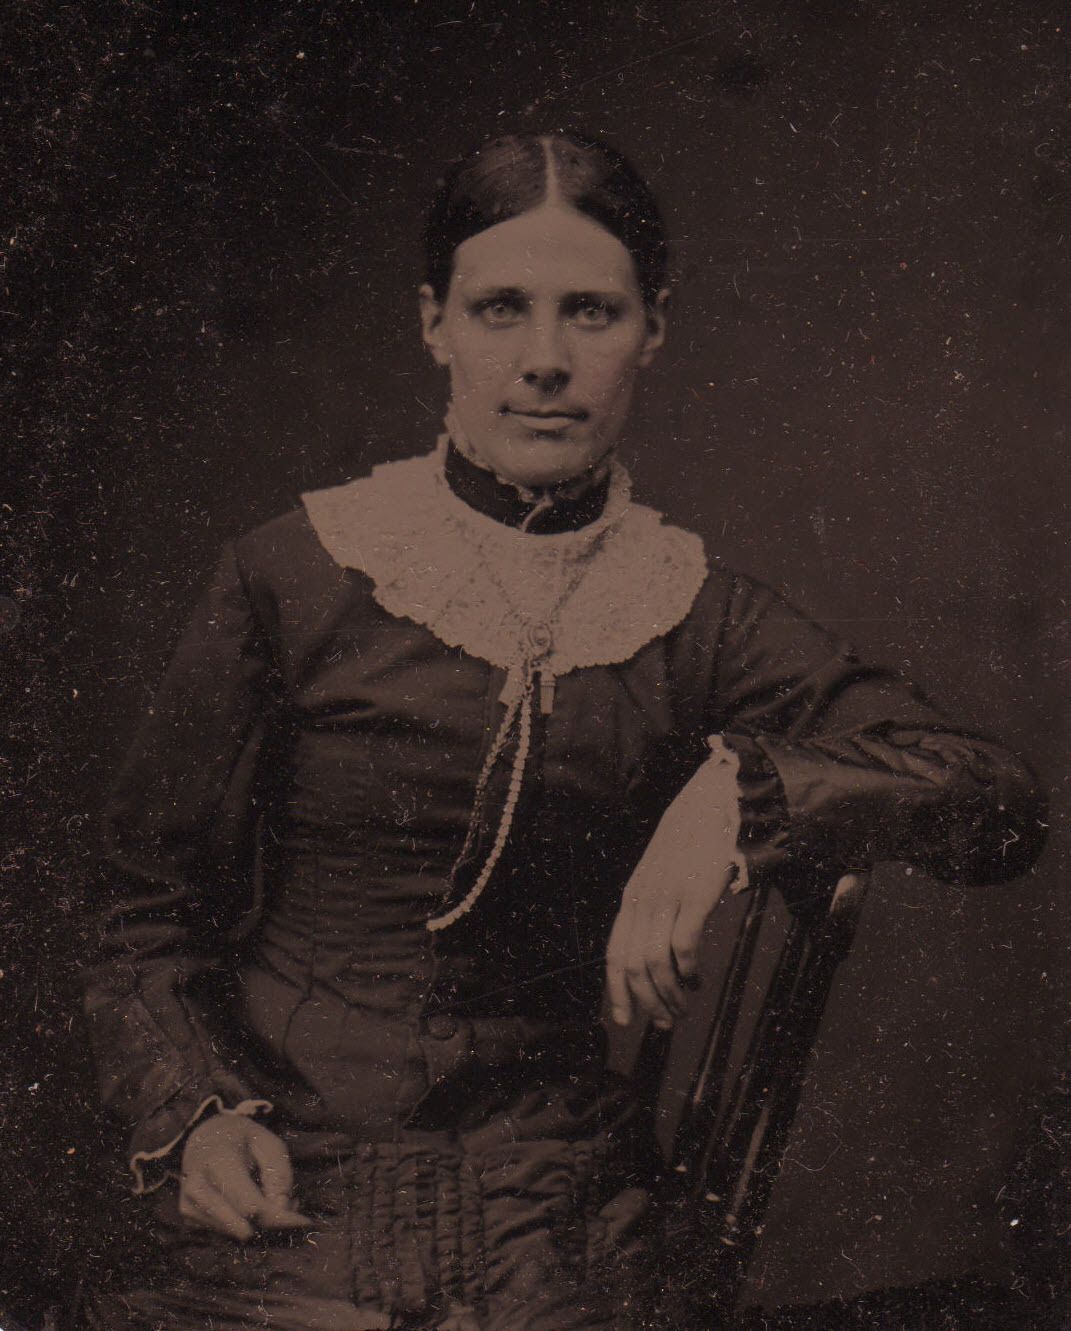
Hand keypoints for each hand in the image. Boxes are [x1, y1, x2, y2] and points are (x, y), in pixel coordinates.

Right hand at [179, 1112, 310, 1240]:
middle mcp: (197, 1187)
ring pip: (235, 1233)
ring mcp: (188, 1206)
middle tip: (292, 1207)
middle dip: (273, 1223)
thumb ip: (278, 1175)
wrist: (204, 1137)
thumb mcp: (268, 1143)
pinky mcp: (189, 1219)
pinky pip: (226, 1233)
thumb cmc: (242, 1139)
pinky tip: (252, 1205)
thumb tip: (281, 1210)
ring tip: (271, 1197)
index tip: (305, 1222)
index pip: (249, 1205)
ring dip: (260, 1224)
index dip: (279, 1218)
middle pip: (242, 1225)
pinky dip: (245, 1225)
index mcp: (217, 1162)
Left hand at [606, 757, 741, 1029]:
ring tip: (684, 1008)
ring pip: (656, 964)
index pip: (615, 953)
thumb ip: (655, 906)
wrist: (712, 802)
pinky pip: (683, 947)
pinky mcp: (694, 897)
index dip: (616, 990)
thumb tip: (660, 950)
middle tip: (664, 1025)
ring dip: (670, 994)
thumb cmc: (691, 841)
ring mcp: (667, 898)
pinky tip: (697, 980)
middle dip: (646, 1002)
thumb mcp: (660, 874)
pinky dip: (688, 972)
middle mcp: (643, 900)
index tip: (623, 1020)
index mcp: (632, 898)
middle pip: (633, 966)